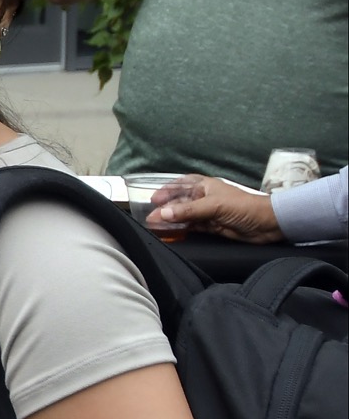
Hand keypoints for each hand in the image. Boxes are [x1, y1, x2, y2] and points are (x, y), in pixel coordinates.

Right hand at [150, 174, 282, 242]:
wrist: (268, 224)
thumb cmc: (245, 207)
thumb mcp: (214, 206)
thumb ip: (188, 211)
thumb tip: (163, 213)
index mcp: (206, 186)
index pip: (181, 184)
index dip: (167, 190)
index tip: (153, 199)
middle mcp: (205, 198)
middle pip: (180, 202)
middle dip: (165, 209)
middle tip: (150, 217)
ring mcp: (208, 213)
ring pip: (184, 216)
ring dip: (172, 221)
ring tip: (156, 227)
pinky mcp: (212, 227)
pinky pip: (192, 227)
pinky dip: (181, 230)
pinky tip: (172, 233)